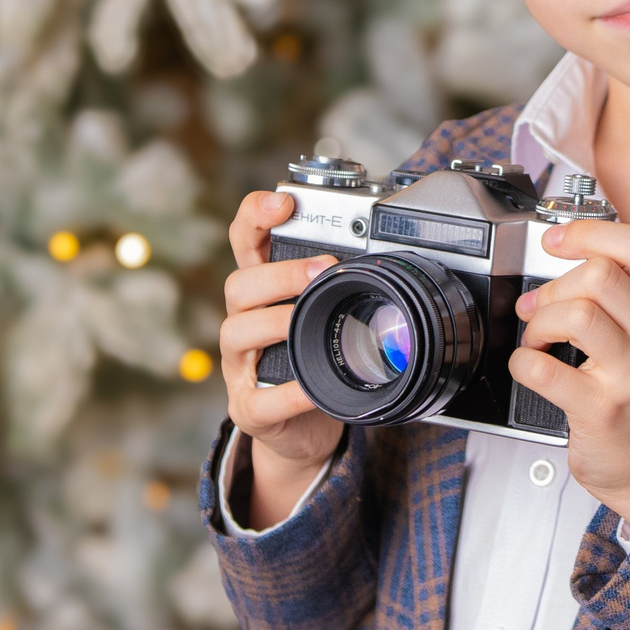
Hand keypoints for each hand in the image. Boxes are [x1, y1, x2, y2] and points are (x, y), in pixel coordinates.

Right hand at [219, 189, 344, 526]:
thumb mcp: (326, 316)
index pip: (245, 241)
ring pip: (237, 332)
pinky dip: (287, 392)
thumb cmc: (315, 358)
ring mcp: (240, 365)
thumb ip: (342, 286)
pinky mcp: (248, 407)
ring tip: (307, 317)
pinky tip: (310, 385)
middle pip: (239, 284)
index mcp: (263, 291)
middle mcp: (244, 321)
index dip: (256, 215)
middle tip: (322, 268)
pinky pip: (259, 398)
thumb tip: (391, 255)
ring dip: (275, 321)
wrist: (303, 427)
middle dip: (279, 273)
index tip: (283, 202)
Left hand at [511, 219, 629, 532]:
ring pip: (576, 313)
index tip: (557, 240)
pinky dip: (523, 361)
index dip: (590, 232)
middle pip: (600, 274)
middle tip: (539, 307)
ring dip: (540, 322)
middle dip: (554, 286)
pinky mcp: (602, 411)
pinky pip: (544, 369)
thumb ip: (629, 292)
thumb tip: (567, 253)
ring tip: (539, 338)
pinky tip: (531, 365)